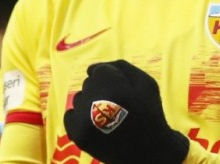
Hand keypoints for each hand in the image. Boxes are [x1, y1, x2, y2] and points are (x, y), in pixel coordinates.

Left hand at [63, 60, 188, 163]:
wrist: (148, 152)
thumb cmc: (149, 114)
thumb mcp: (146, 83)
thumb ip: (121, 67)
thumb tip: (93, 67)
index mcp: (114, 88)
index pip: (99, 70)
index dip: (110, 78)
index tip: (120, 90)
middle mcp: (95, 102)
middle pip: (89, 83)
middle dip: (101, 89)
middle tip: (116, 105)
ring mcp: (84, 120)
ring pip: (79, 98)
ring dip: (90, 102)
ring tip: (107, 116)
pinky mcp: (77, 135)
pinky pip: (70, 115)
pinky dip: (80, 117)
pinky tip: (96, 124)